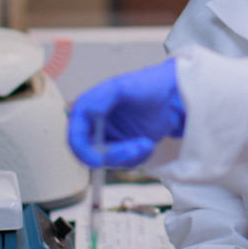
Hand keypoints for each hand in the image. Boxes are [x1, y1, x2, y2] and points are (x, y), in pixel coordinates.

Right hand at [68, 59, 185, 167]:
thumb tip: (89, 111)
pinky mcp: (123, 148)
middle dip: (114, 155)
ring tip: (147, 143)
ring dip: (129, 155)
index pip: (76, 136)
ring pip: (109, 161)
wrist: (171, 95)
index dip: (83, 151)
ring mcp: (108, 139)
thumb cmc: (145, 85)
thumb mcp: (123, 87)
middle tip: (135, 150)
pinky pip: (125, 163)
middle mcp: (93, 126)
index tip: (98, 161)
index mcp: (86, 109)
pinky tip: (148, 144)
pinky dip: (138, 157)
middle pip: (91, 154)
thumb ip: (104, 97)